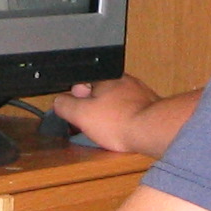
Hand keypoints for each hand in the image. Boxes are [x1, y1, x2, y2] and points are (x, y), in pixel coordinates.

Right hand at [50, 75, 164, 153]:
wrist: (152, 130)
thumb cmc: (120, 122)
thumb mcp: (81, 115)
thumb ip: (65, 105)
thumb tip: (58, 102)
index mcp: (105, 77)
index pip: (81, 84)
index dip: (76, 103)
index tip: (77, 116)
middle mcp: (123, 80)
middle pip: (99, 94)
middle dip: (94, 110)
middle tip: (94, 126)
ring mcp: (139, 92)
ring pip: (116, 104)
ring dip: (111, 117)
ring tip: (110, 131)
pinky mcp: (150, 105)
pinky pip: (130, 112)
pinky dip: (125, 122)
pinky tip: (124, 132)